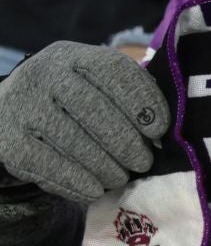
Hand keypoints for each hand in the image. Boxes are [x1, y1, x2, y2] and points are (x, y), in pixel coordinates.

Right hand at [0, 42, 170, 203]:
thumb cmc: (74, 94)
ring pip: (71, 140)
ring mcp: (22, 107)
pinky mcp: (9, 141)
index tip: (159, 129)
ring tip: (121, 177)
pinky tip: (94, 190)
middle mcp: (44, 75)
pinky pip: (46, 164)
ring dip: (103, 165)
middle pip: (93, 109)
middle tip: (144, 162)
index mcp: (74, 55)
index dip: (141, 101)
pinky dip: (74, 181)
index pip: (114, 72)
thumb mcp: (99, 81)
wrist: (13, 105)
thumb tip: (158, 131)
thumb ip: (130, 95)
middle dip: (124, 140)